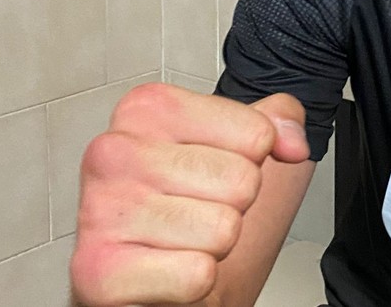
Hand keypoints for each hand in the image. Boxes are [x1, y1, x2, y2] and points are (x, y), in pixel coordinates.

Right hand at [70, 83, 309, 306]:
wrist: (141, 271)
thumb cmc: (184, 202)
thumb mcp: (236, 143)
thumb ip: (278, 120)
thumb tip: (291, 141)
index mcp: (148, 109)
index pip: (258, 133)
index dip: (253, 160)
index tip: (217, 168)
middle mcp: (114, 151)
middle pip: (242, 182)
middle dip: (234, 206)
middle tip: (196, 211)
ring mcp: (101, 209)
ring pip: (223, 229)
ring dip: (213, 245)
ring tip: (180, 238)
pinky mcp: (99, 271)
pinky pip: (197, 275)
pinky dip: (193, 282)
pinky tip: (166, 267)